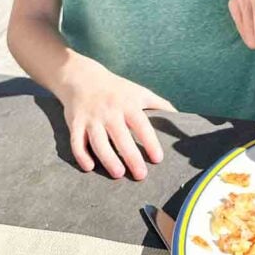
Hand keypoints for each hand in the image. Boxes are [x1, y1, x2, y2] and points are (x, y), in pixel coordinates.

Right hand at [60, 67, 175, 179]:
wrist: (83, 78)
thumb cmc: (117, 90)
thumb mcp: (140, 92)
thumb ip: (160, 104)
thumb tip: (179, 118)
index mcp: (128, 104)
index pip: (141, 125)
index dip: (150, 142)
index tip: (157, 159)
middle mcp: (110, 111)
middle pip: (121, 137)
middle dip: (131, 157)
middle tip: (141, 175)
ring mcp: (91, 118)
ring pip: (99, 142)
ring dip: (108, 159)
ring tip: (119, 174)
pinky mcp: (75, 123)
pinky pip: (76, 142)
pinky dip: (81, 155)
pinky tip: (90, 167)